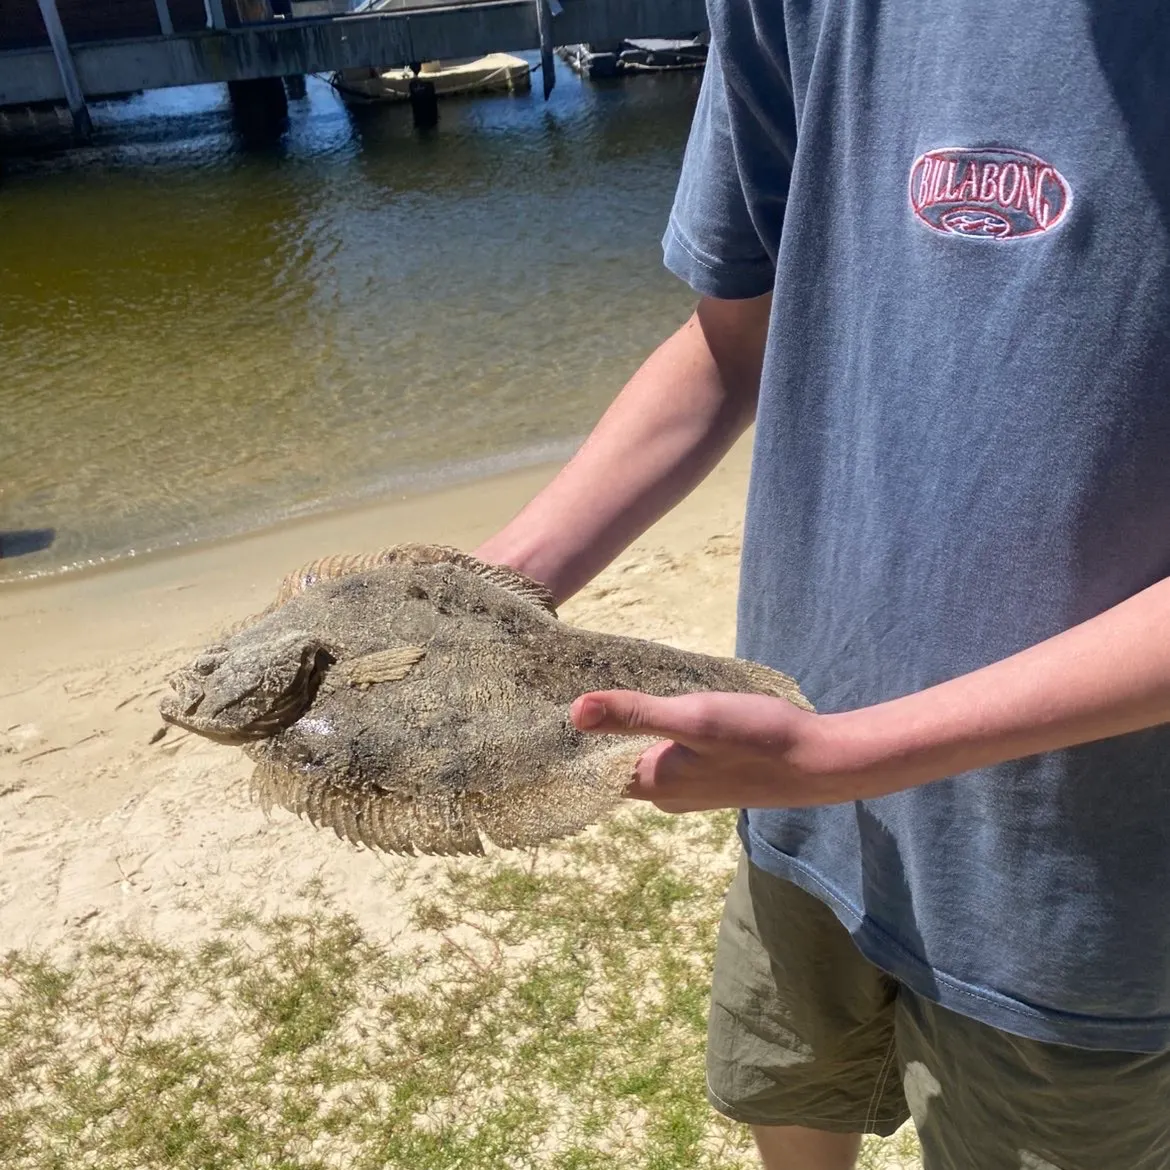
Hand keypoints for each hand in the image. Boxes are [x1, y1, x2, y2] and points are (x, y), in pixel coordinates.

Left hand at [570, 689, 859, 812]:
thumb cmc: (757, 738)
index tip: (544, 711)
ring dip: (628, 731)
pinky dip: (656, 733)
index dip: (569, 744)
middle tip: (571, 688)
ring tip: (608, 691)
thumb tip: (573, 713)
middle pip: (615, 764)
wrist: (822, 762)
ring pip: (644, 758)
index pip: (591, 770)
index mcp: (652, 784)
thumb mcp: (693, 718)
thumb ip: (635, 715)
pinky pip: (669, 755)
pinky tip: (660, 708)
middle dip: (596, 734)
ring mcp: (691, 787)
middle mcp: (666, 793)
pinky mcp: (713, 775)